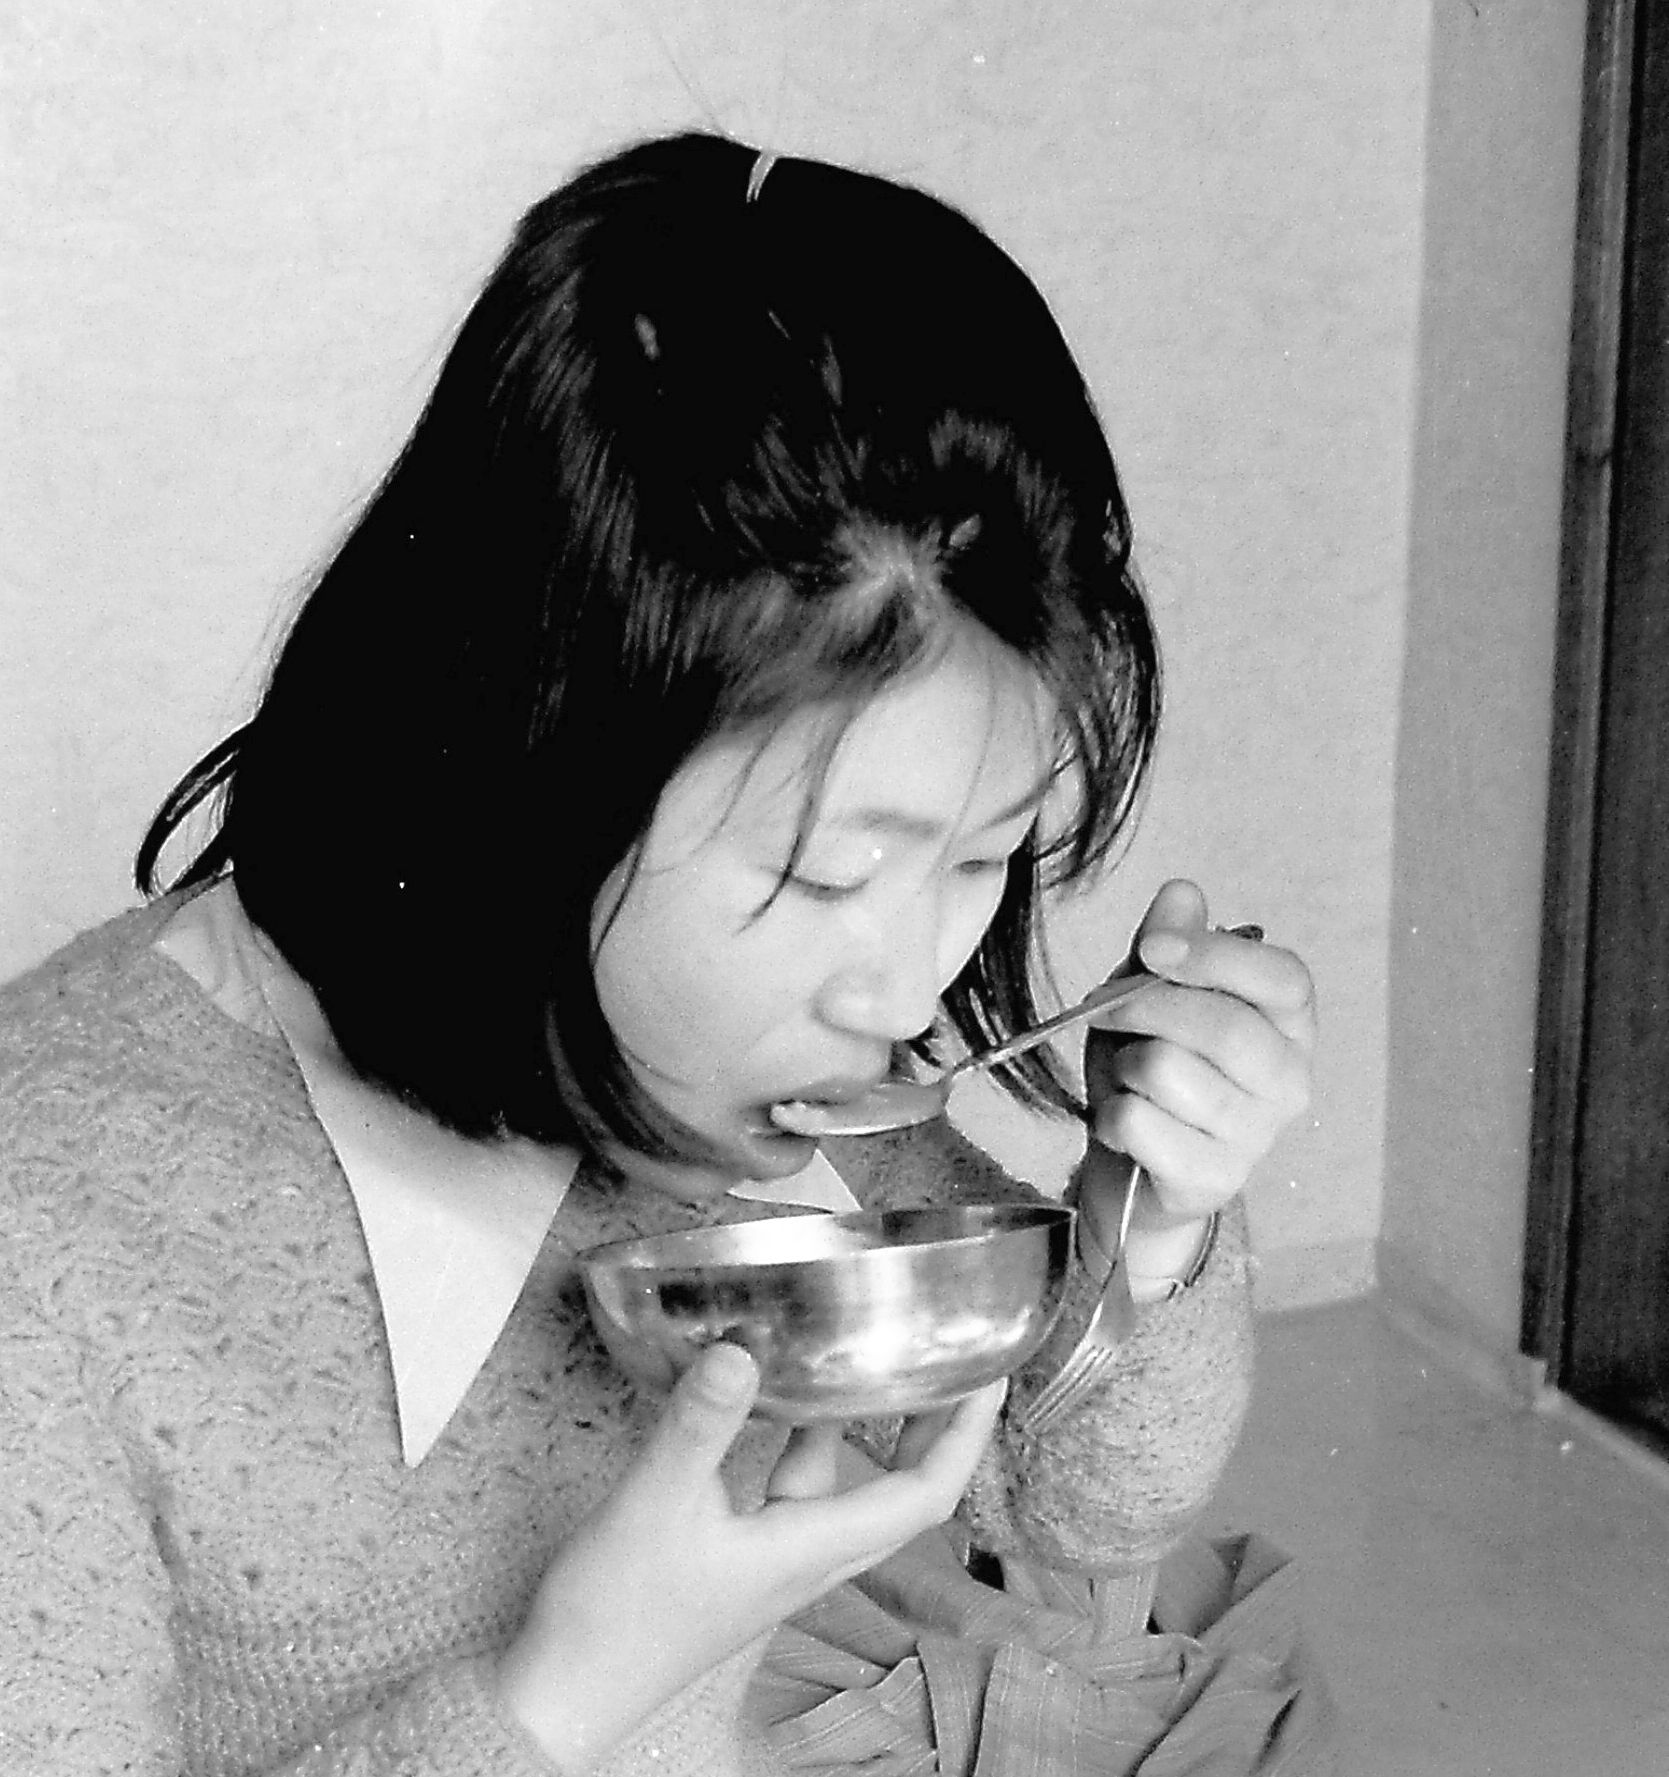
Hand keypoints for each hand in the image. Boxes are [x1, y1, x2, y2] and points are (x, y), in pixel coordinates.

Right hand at [496, 1343, 1004, 1770]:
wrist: (563, 1692)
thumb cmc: (612, 1616)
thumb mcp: (653, 1505)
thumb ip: (698, 1426)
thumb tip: (741, 1350)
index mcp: (809, 1551)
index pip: (924, 1494)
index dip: (965, 1434)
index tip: (990, 1372)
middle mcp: (807, 1557)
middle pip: (904, 1491)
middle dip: (941, 1428)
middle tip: (956, 1361)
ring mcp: (775, 1558)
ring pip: (849, 1487)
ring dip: (877, 1432)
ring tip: (885, 1364)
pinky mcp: (740, 1554)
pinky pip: (797, 1489)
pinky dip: (808, 1440)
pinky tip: (783, 1400)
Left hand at [1080, 879, 1314, 1240]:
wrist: (1133, 1162)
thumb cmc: (1150, 1063)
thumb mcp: (1151, 990)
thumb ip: (1168, 939)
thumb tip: (1181, 893)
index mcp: (1289, 1022)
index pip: (1282, 978)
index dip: (1214, 955)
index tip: (1150, 948)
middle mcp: (1289, 1079)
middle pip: (1223, 1028)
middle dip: (1143, 1009)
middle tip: (1104, 1010)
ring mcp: (1257, 1136)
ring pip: (1169, 1072)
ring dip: (1124, 1065)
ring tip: (1126, 1075)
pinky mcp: (1215, 1179)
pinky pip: (1140, 1123)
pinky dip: (1112, 1114)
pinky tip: (1123, 1120)